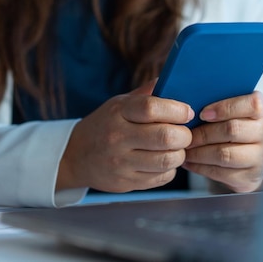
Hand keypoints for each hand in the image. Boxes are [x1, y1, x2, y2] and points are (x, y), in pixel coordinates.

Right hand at [56, 80, 193, 191]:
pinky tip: (161, 161)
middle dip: (184, 135)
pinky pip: (162, 177)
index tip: (186, 112)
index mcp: (117, 112)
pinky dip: (169, 169)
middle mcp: (117, 137)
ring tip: (175, 148)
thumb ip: (147, 94)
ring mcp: (120, 162)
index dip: (177, 110)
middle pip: (165, 136)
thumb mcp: (119, 104)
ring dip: (179, 154)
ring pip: (167, 160)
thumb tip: (174, 80)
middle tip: (184, 133)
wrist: (76, 156)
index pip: (152, 108)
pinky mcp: (126, 182)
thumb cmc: (105, 125)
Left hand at [182, 91, 262, 192]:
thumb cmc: (226, 123)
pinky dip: (200, 167)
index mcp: (260, 110)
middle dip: (202, 133)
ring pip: (225, 154)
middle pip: (232, 130)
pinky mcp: (251, 177)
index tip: (202, 114)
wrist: (243, 153)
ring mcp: (261, 156)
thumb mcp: (224, 106)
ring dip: (198, 152)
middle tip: (183, 134)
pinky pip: (221, 173)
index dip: (224, 108)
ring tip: (183, 148)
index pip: (251, 104)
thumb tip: (173, 89)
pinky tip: (188, 161)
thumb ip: (208, 95)